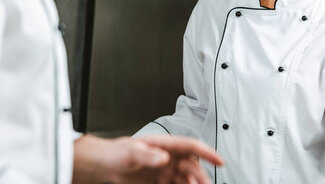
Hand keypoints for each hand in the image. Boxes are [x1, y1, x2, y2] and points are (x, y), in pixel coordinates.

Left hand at [73, 134, 222, 183]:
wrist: (105, 165)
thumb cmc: (117, 152)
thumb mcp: (131, 152)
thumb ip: (147, 155)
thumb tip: (164, 158)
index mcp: (165, 145)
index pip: (191, 146)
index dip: (208, 152)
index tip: (220, 161)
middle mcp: (169, 157)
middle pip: (192, 166)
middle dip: (200, 177)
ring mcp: (165, 170)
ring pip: (186, 178)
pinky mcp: (160, 181)